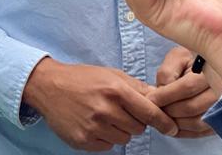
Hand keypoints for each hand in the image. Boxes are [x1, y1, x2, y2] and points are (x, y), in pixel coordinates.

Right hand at [22, 58, 177, 150]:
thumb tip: (159, 97)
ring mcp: (94, 127)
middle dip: (134, 120)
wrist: (48, 86)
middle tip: (119, 110)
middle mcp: (105, 110)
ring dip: (119, 130)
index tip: (172, 129)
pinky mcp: (84, 140)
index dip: (164, 122)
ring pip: (124, 138)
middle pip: (138, 128)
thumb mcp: (109, 74)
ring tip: (103, 115)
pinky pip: (108, 146)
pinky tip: (94, 123)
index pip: (149, 112)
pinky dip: (105, 137)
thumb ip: (135, 87)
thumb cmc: (81, 78)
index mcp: (115, 90)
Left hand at [148, 47, 216, 137]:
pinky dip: (185, 132)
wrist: (211, 69)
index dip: (165, 95)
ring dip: (176, 123)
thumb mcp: (177, 57)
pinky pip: (203, 132)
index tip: (151, 99)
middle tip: (155, 109)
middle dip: (169, 110)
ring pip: (198, 123)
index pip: (187, 87)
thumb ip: (168, 72)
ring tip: (163, 116)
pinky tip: (173, 126)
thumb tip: (161, 92)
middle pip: (192, 107)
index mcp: (211, 70)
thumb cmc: (191, 61)